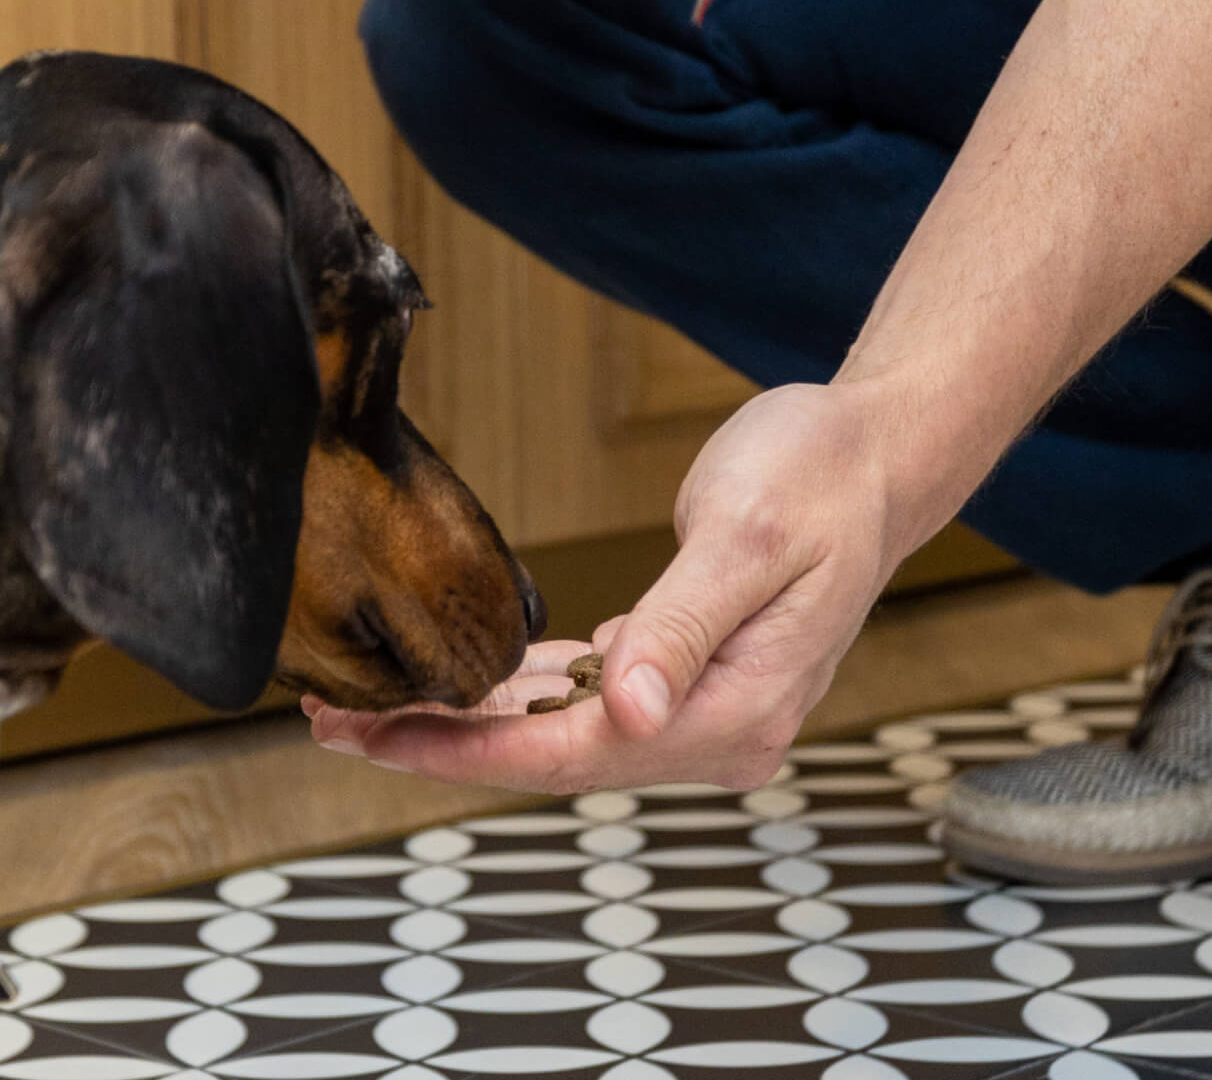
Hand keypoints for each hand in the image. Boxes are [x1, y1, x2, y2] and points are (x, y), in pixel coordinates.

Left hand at [305, 383, 901, 792]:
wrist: (876, 453)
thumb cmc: (821, 475)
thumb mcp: (747, 536)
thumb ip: (681, 625)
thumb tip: (629, 709)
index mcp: (740, 707)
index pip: (579, 752)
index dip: (473, 750)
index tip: (383, 737)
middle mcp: (722, 729)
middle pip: (558, 758)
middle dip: (446, 745)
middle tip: (335, 722)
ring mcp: (705, 709)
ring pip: (563, 736)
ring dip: (469, 724)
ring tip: (367, 708)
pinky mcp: (687, 678)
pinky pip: (586, 703)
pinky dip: (518, 696)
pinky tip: (454, 684)